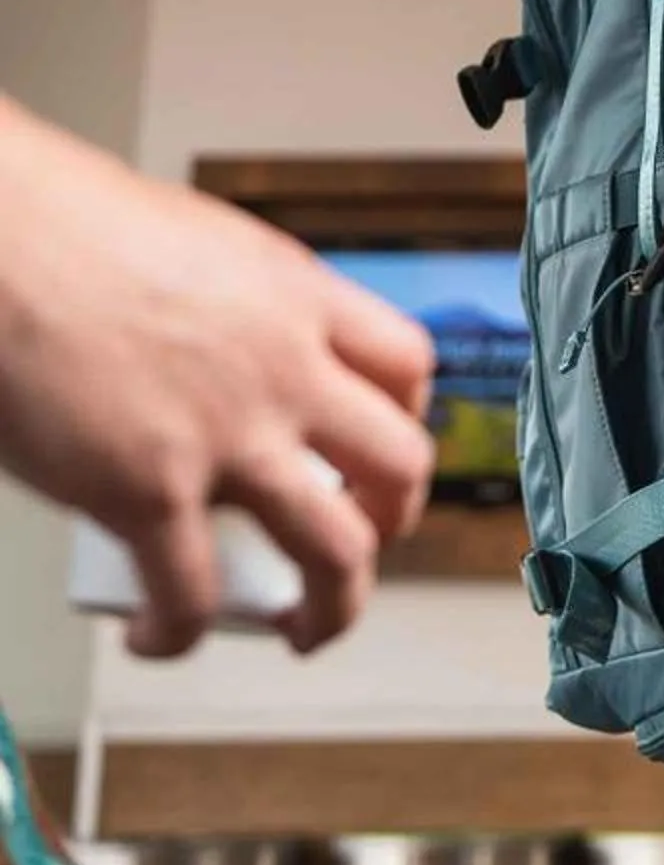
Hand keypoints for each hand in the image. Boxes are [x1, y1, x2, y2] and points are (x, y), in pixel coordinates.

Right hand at [0, 98, 437, 656]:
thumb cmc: (58, 228)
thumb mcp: (192, 247)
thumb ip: (226, 310)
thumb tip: (208, 355)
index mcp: (295, 298)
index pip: (405, 364)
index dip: (403, 417)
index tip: (375, 444)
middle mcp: (285, 367)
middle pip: (400, 462)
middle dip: (392, 518)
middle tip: (363, 540)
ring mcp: (227, 434)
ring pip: (338, 548)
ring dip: (335, 604)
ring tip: (306, 627)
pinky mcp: (149, 490)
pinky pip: (194, 593)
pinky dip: (183, 634)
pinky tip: (158, 636)